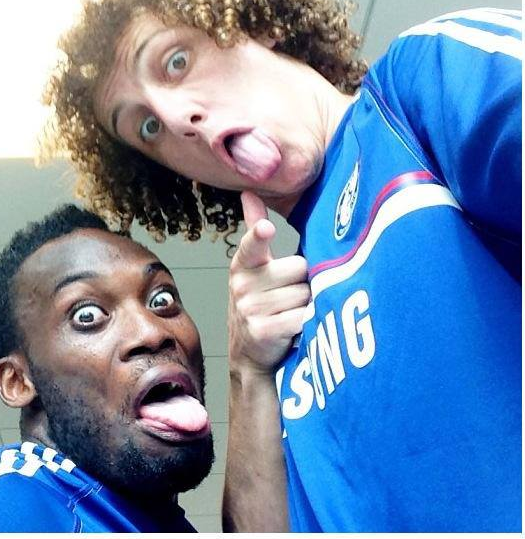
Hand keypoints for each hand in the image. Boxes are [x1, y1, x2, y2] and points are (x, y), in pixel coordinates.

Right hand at [228, 191, 310, 376]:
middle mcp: (242, 285)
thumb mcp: (252, 267)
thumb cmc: (257, 303)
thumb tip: (248, 192)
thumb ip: (255, 232)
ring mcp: (250, 309)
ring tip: (288, 313)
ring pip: (304, 294)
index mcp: (242, 264)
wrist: (248, 353)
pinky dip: (305, 324)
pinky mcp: (263, 331)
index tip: (267, 229)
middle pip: (298, 268)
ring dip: (305, 305)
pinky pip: (303, 317)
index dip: (260, 236)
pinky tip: (292, 328)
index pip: (252, 245)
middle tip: (287, 295)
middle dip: (301, 282)